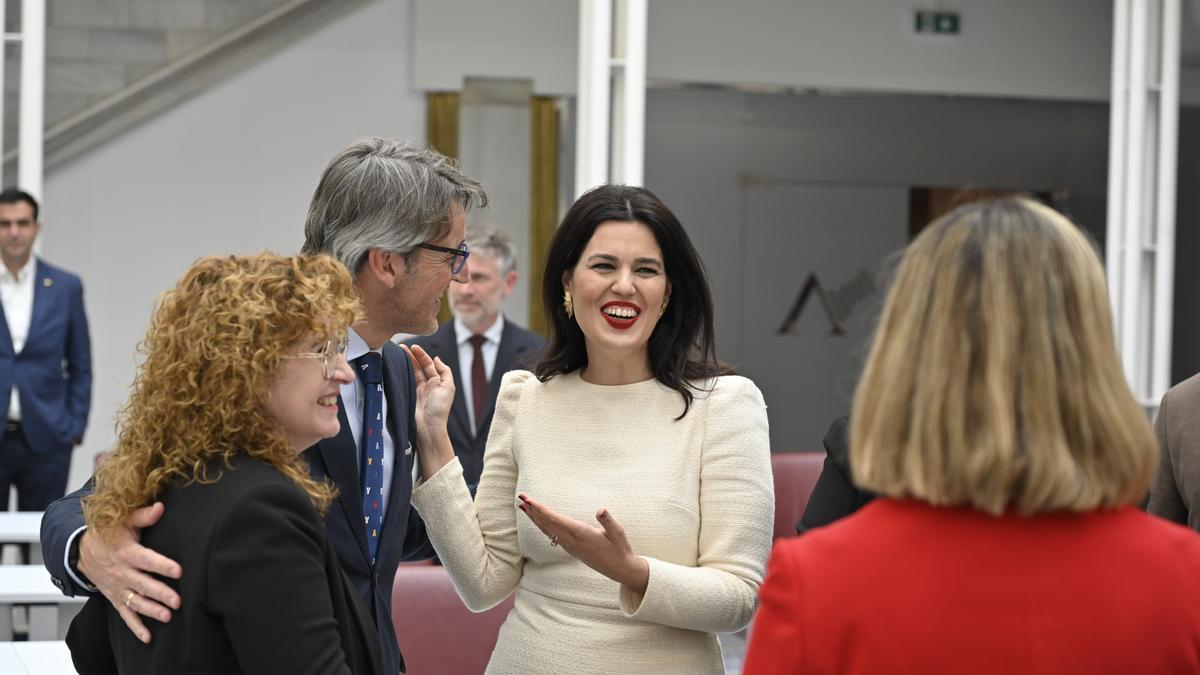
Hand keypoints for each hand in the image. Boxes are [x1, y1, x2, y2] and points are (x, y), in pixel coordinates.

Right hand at [77, 502, 182, 642]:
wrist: (81, 550)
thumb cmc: (109, 533)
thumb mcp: (123, 521)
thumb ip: (143, 516)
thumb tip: (160, 507)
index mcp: (127, 553)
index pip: (147, 560)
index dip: (162, 565)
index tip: (178, 570)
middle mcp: (122, 573)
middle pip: (144, 585)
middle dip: (160, 594)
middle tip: (177, 601)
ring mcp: (118, 587)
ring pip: (136, 602)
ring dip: (151, 610)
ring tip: (168, 617)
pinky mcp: (115, 597)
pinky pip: (125, 615)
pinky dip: (135, 627)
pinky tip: (148, 637)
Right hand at [399, 344, 454, 435]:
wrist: (428, 427)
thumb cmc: (439, 409)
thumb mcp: (448, 387)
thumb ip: (445, 371)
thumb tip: (437, 359)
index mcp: (438, 382)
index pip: (429, 365)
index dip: (422, 355)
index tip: (414, 347)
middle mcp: (428, 385)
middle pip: (419, 367)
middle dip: (412, 356)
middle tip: (402, 347)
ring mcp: (417, 390)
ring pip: (411, 372)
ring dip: (405, 362)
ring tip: (398, 352)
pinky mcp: (409, 395)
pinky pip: (405, 380)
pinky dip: (401, 372)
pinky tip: (397, 365)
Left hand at [518, 494, 648, 593]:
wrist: (620, 570)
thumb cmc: (620, 549)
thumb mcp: (618, 533)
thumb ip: (608, 521)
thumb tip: (601, 509)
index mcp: (580, 533)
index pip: (555, 519)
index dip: (540, 509)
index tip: (529, 500)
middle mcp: (571, 541)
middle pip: (547, 524)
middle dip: (533, 510)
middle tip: (521, 497)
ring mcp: (570, 546)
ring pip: (547, 530)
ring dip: (535, 518)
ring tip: (523, 507)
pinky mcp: (571, 549)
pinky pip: (552, 536)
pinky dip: (542, 526)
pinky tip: (538, 521)